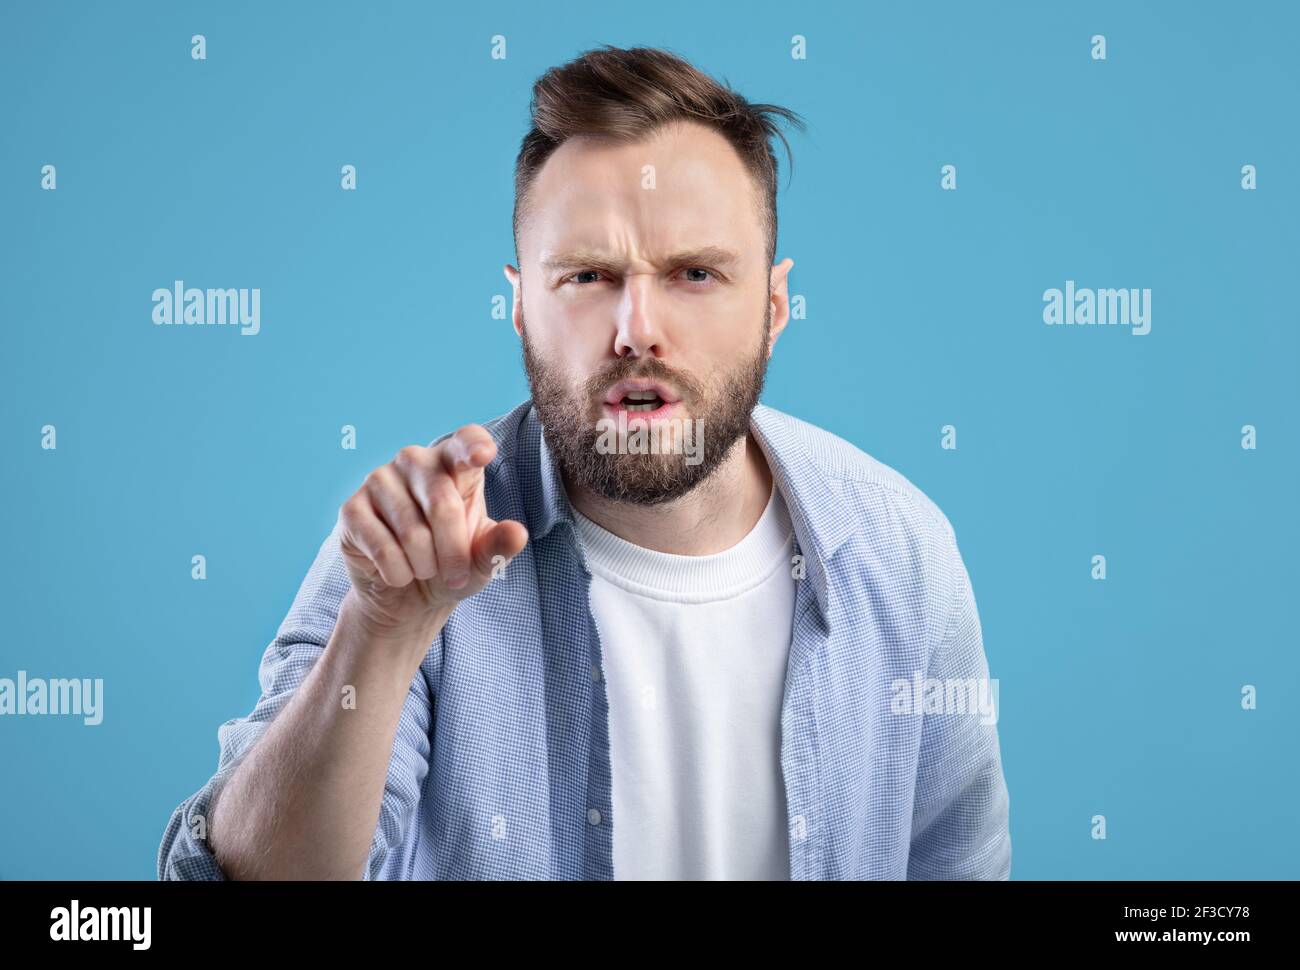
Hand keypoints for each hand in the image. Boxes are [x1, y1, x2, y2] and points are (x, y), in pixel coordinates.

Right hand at [336, 424, 527, 640]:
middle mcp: (415, 461)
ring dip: (425, 566)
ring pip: (412, 531)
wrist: (408, 595)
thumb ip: (498, 546)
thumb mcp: (481, 561)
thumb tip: (517, 533)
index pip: (465, 441)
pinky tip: (398, 574)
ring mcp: (379, 480)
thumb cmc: (451, 566)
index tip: (483, 455)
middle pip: (443, 504)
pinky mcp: (352, 509)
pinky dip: (398, 573)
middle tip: (456, 576)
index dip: (473, 446)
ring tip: (425, 571)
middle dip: (454, 552)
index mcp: (453, 464)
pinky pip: (382, 546)